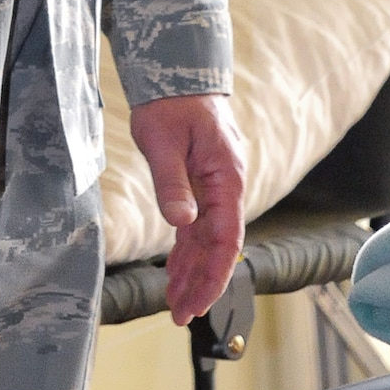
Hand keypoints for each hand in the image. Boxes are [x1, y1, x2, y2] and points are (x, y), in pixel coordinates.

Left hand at [128, 94, 246, 326]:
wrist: (175, 73)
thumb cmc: (170, 103)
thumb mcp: (163, 142)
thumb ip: (172, 184)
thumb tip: (182, 223)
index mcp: (226, 178)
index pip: (226, 238)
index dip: (213, 274)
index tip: (198, 303)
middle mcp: (226, 186)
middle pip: (218, 246)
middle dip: (201, 283)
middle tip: (179, 316)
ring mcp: (215, 186)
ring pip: (207, 239)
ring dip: (192, 272)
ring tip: (175, 305)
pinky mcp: (200, 184)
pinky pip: (198, 225)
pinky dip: (187, 250)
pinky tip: (176, 273)